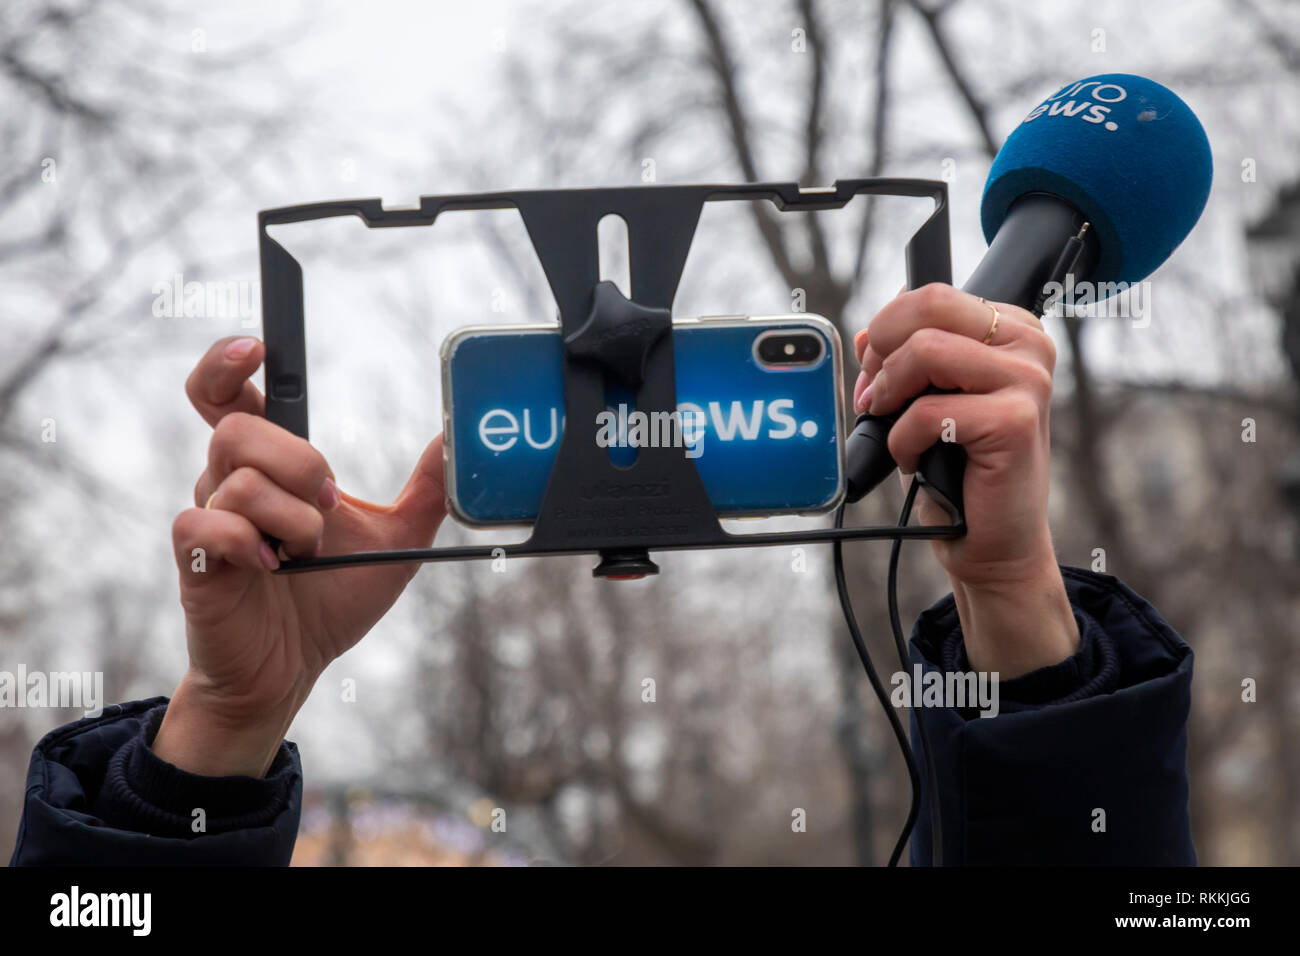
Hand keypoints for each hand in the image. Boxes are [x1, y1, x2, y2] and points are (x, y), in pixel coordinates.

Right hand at [154, 336, 446, 776]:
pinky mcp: (195, 561)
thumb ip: (425, 491)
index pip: (227, 395)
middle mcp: (230, 482)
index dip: (226, 362)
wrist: (294, 667)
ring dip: (292, 517)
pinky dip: (247, 539)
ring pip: (237, 478)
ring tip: (306, 553)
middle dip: (299, 461)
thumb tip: (454, 443)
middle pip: (240, 427)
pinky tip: (271, 565)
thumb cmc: (333, 600)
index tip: (256, 347)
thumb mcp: (396, 542)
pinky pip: (205, 522)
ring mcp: (210, 519)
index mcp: (271, 467)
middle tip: (330, 502)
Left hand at [852, 284, 1077, 677]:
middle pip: (929, 307)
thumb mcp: (925, 400)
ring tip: (894, 430)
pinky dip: (903, 440)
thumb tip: (866, 335)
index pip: (931, 295)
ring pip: (925, 350)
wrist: (989, 541)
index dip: (886, 330)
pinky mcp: (1015, 420)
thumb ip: (904, 359)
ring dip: (890, 396)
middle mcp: (1028, 345)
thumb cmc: (957, 471)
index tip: (872, 373)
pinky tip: (916, 461)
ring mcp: (1029, 380)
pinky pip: (927, 411)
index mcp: (1011, 329)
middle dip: (883, 351)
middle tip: (873, 397)